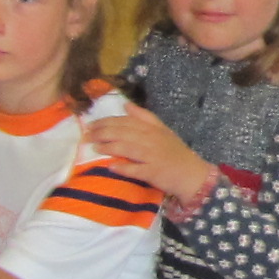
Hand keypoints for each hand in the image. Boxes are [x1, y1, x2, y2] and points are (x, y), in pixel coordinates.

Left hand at [87, 102, 216, 204]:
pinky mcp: (153, 173)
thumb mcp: (162, 130)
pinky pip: (135, 170)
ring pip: (127, 148)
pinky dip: (123, 168)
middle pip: (123, 133)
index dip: (106, 121)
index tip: (91, 124)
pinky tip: (111, 167)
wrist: (192, 174)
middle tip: (87, 135)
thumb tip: (125, 104)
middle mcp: (151, 140)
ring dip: (109, 147)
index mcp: (152, 128)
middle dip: (102, 133)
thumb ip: (144, 116)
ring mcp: (152, 156)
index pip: (125, 121)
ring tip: (94, 148)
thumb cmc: (175, 152)